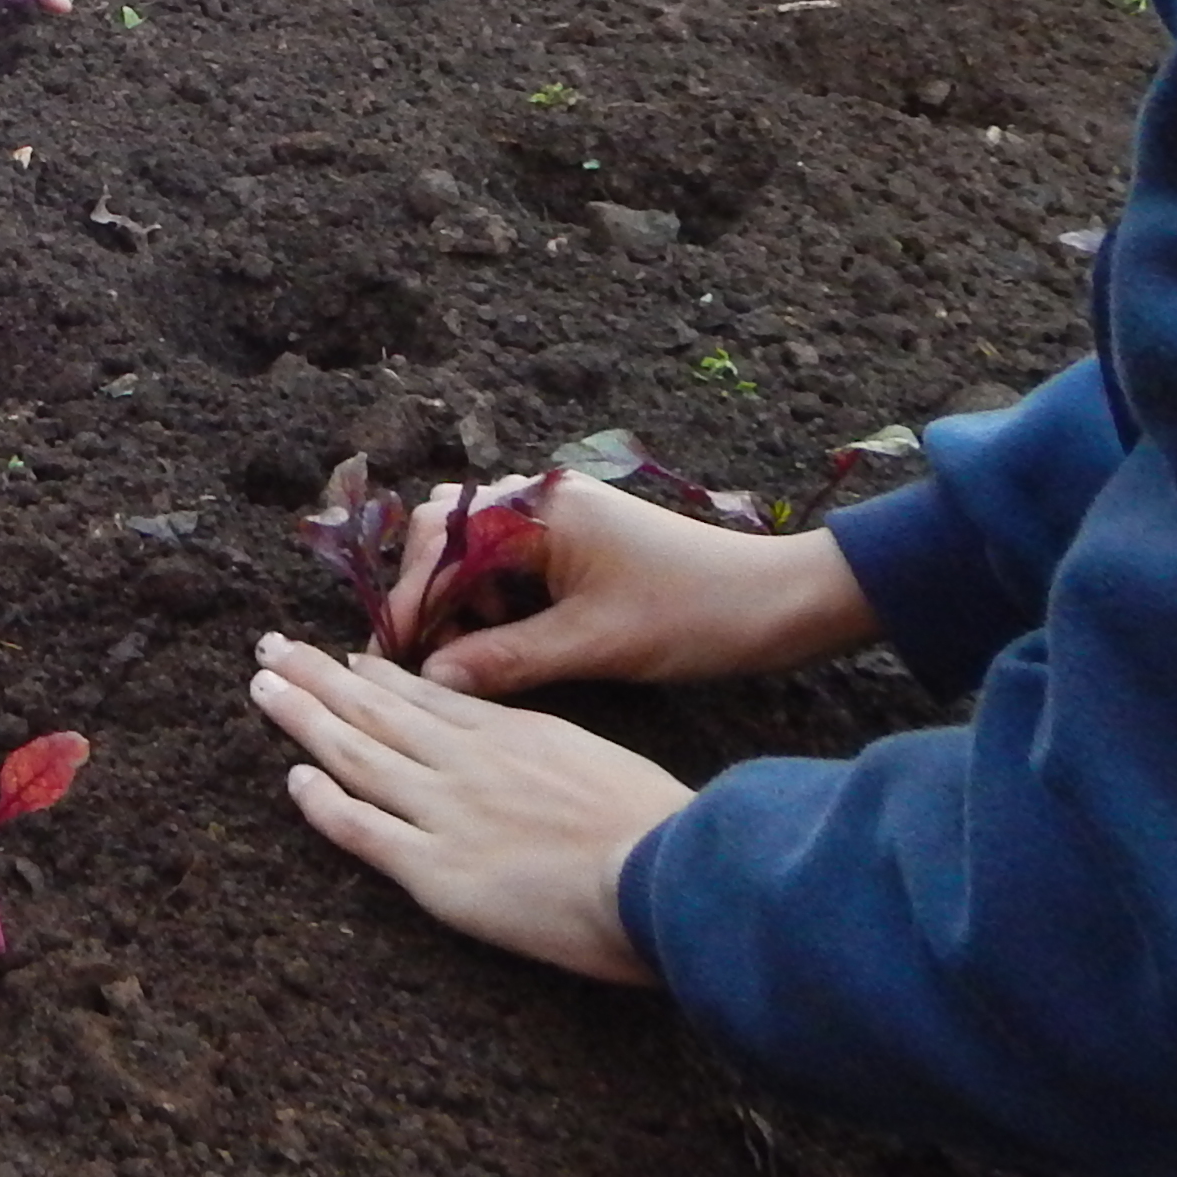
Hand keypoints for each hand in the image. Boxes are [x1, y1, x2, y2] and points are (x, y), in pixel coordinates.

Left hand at [248, 634, 683, 984]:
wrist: (668, 873)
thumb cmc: (659, 826)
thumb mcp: (599, 761)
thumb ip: (550, 753)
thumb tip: (534, 759)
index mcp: (510, 733)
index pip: (425, 695)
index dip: (375, 674)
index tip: (342, 657)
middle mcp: (465, 761)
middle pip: (374, 707)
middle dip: (317, 675)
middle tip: (270, 648)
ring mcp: (445, 810)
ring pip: (355, 752)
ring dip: (302, 716)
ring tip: (262, 687)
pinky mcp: (437, 870)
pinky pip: (363, 829)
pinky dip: (322, 801)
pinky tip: (293, 778)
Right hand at [407, 472, 879, 700]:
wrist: (782, 601)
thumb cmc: (692, 615)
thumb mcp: (594, 645)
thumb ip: (506, 658)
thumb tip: (432, 678)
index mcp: (540, 508)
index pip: (443, 544)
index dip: (412, 600)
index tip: (394, 655)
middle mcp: (542, 497)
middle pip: (450, 536)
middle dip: (433, 595)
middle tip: (430, 657)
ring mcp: (563, 515)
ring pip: (481, 550)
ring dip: (467, 600)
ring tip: (474, 655)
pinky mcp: (582, 540)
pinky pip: (515, 562)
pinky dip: (500, 601)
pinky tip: (510, 643)